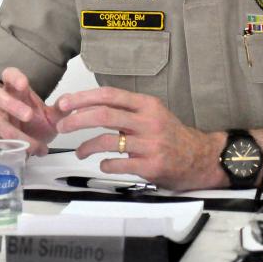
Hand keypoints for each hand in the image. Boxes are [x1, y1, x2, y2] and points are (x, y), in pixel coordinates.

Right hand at [0, 67, 65, 155]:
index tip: (24, 84)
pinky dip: (4, 147)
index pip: (9, 75)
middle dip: (11, 104)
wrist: (23, 147)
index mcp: (15, 91)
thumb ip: (61, 110)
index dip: (14, 77)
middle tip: (29, 116)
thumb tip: (69, 102)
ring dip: (12, 133)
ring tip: (34, 146)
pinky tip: (18, 153)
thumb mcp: (50, 119)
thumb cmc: (34, 126)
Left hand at [55, 87, 224, 190]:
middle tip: (62, 125)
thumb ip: (125, 110)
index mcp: (147, 105)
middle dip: (76, 119)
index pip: (109, 95)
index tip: (64, 103)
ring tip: (79, 151)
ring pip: (107, 141)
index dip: (83, 98)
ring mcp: (150, 144)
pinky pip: (118, 164)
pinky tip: (103, 163)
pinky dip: (104, 164)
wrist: (201, 158)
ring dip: (86, 146)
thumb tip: (87, 107)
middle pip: (103, 115)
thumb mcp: (152, 114)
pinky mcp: (151, 166)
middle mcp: (148, 122)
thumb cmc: (171, 135)